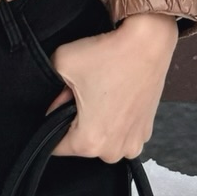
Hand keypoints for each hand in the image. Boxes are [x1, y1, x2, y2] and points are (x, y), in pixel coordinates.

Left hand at [47, 12, 178, 160]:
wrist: (148, 43)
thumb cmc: (107, 55)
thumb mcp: (62, 63)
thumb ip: (48, 89)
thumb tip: (53, 105)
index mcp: (90, 143)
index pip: (56, 146)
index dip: (52, 122)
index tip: (60, 102)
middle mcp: (113, 152)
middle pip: (82, 142)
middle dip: (76, 120)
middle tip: (82, 91)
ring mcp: (133, 144)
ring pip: (103, 138)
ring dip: (98, 120)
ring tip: (102, 92)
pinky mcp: (146, 132)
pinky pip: (122, 132)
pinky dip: (117, 118)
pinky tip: (118, 94)